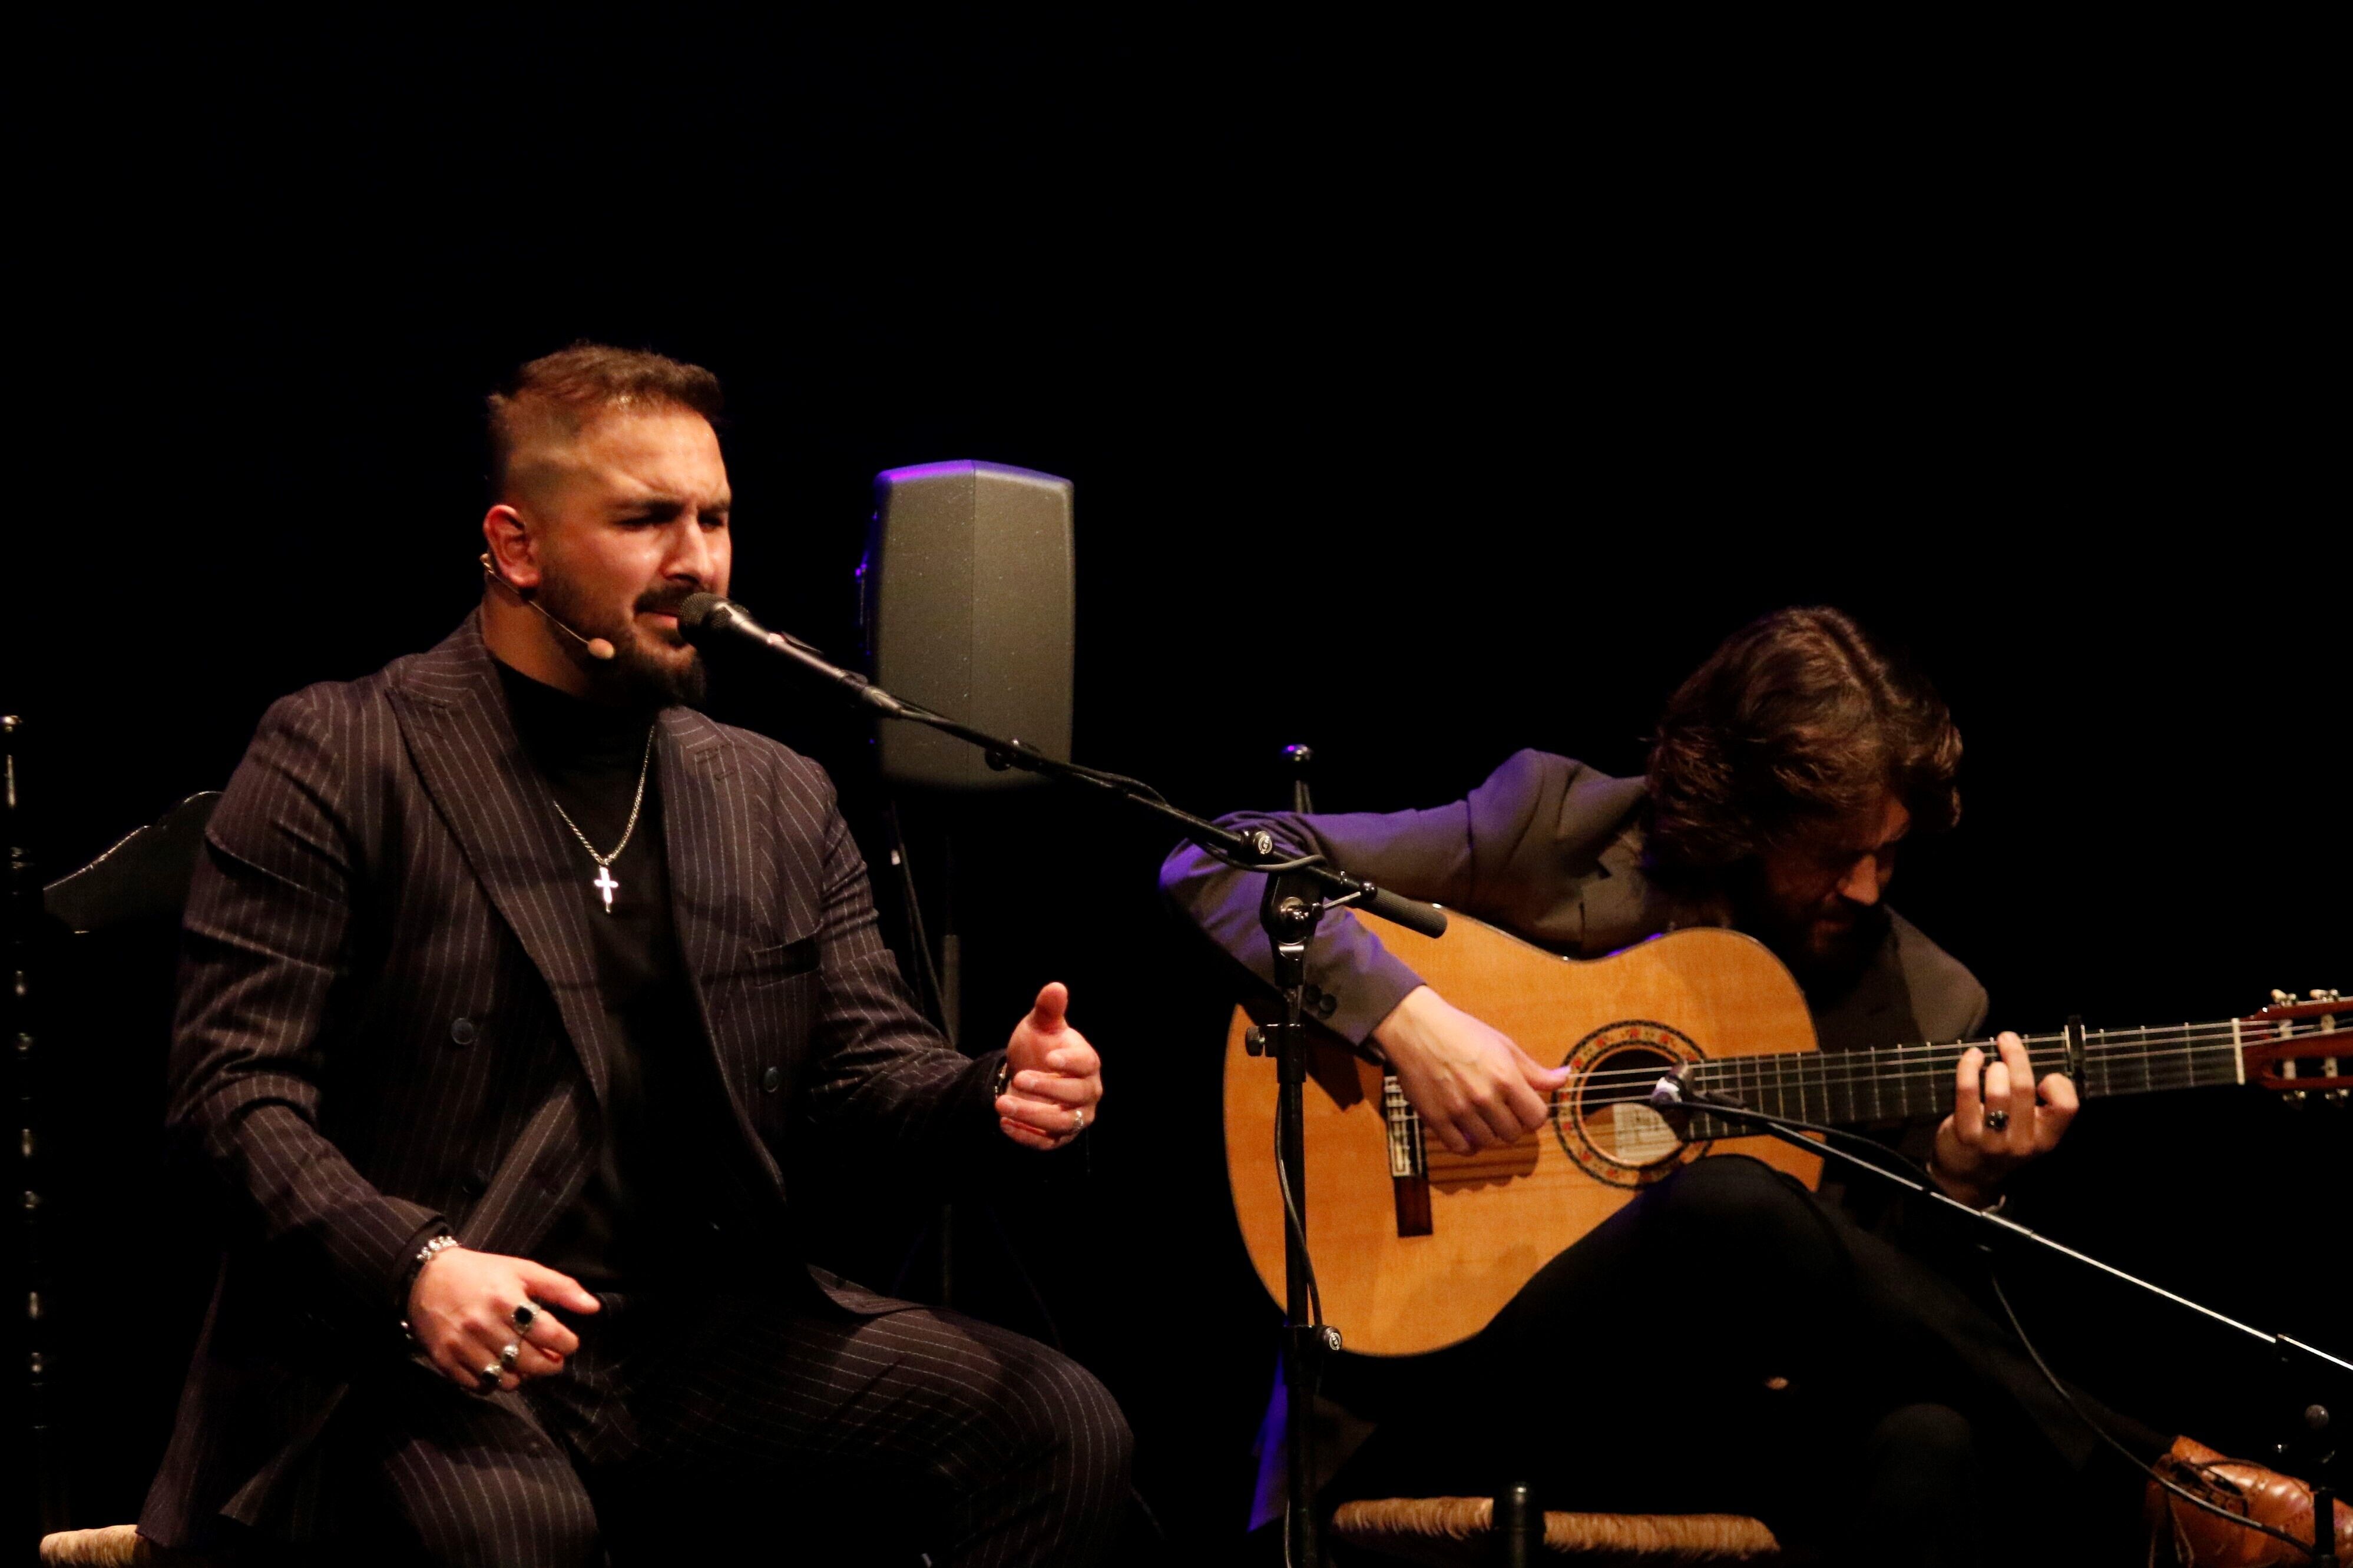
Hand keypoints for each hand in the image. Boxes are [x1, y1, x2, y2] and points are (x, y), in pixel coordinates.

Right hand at [406, 1246, 599, 1392]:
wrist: (426, 1278)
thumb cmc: (482, 1273)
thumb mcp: (523, 1270)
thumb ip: (561, 1288)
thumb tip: (593, 1308)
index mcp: (507, 1301)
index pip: (549, 1334)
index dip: (567, 1344)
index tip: (569, 1343)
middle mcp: (483, 1325)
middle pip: (530, 1362)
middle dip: (550, 1365)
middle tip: (554, 1359)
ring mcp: (462, 1346)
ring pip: (506, 1380)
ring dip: (523, 1376)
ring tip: (525, 1362)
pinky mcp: (445, 1361)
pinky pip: (479, 1386)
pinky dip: (494, 1382)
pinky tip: (499, 1367)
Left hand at [997, 982, 1102, 1149]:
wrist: (1026, 1075)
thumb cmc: (1039, 1047)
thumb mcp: (1040, 1026)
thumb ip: (1048, 1009)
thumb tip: (1056, 987)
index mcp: (1087, 1063)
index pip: (1087, 1063)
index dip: (1071, 1061)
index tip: (1050, 1056)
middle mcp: (1087, 1092)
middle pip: (1076, 1094)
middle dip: (1047, 1088)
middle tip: (1018, 1077)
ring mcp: (1074, 1117)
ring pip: (1061, 1122)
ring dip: (1032, 1114)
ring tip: (1001, 1104)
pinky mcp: (1057, 1137)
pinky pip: (1047, 1142)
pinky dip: (1026, 1136)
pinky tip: (1004, 1123)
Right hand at [1371, 985, 1570, 1154]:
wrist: (1416, 1029)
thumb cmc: (1462, 1033)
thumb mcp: (1504, 1046)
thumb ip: (1534, 1070)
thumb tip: (1565, 1078)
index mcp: (1505, 1078)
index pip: (1536, 1118)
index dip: (1533, 1115)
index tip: (1523, 1108)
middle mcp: (1484, 1097)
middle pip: (1513, 1134)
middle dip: (1511, 1125)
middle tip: (1502, 1112)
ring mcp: (1459, 1110)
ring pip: (1488, 1142)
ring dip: (1489, 1134)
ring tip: (1483, 1119)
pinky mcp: (1436, 1118)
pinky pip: (1460, 1148)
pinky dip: (1468, 1145)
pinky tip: (1467, 1132)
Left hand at [1931, 1031, 2078, 1205]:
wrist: (1968, 1175)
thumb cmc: (2002, 1141)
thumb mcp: (2030, 1131)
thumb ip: (2039, 1105)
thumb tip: (2029, 1058)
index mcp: (2046, 1139)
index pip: (2067, 1106)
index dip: (2058, 1083)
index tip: (2043, 1076)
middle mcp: (2024, 1141)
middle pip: (2025, 1088)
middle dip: (2016, 1056)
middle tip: (2008, 1039)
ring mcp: (1994, 1139)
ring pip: (1998, 1089)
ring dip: (1993, 1066)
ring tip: (1989, 1061)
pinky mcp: (1966, 1133)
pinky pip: (1967, 1092)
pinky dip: (1968, 1067)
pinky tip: (1972, 1056)